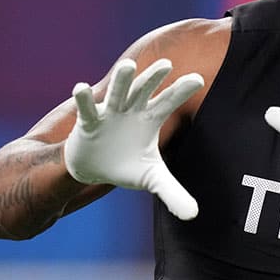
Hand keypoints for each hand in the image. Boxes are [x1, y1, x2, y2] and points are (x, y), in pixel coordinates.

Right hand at [64, 58, 203, 219]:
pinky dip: (84, 99)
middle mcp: (130, 110)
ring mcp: (109, 113)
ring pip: (117, 94)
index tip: (198, 79)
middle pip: (144, 91)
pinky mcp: (88, 122)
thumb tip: (194, 215)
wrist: (92, 168)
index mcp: (149, 119)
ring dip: (122, 80)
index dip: (181, 90)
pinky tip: (81, 88)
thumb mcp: (150, 178)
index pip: (168, 102)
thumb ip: (172, 192)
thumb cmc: (126, 164)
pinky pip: (86, 109)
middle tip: (166, 64)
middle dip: (153, 78)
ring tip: (128, 65)